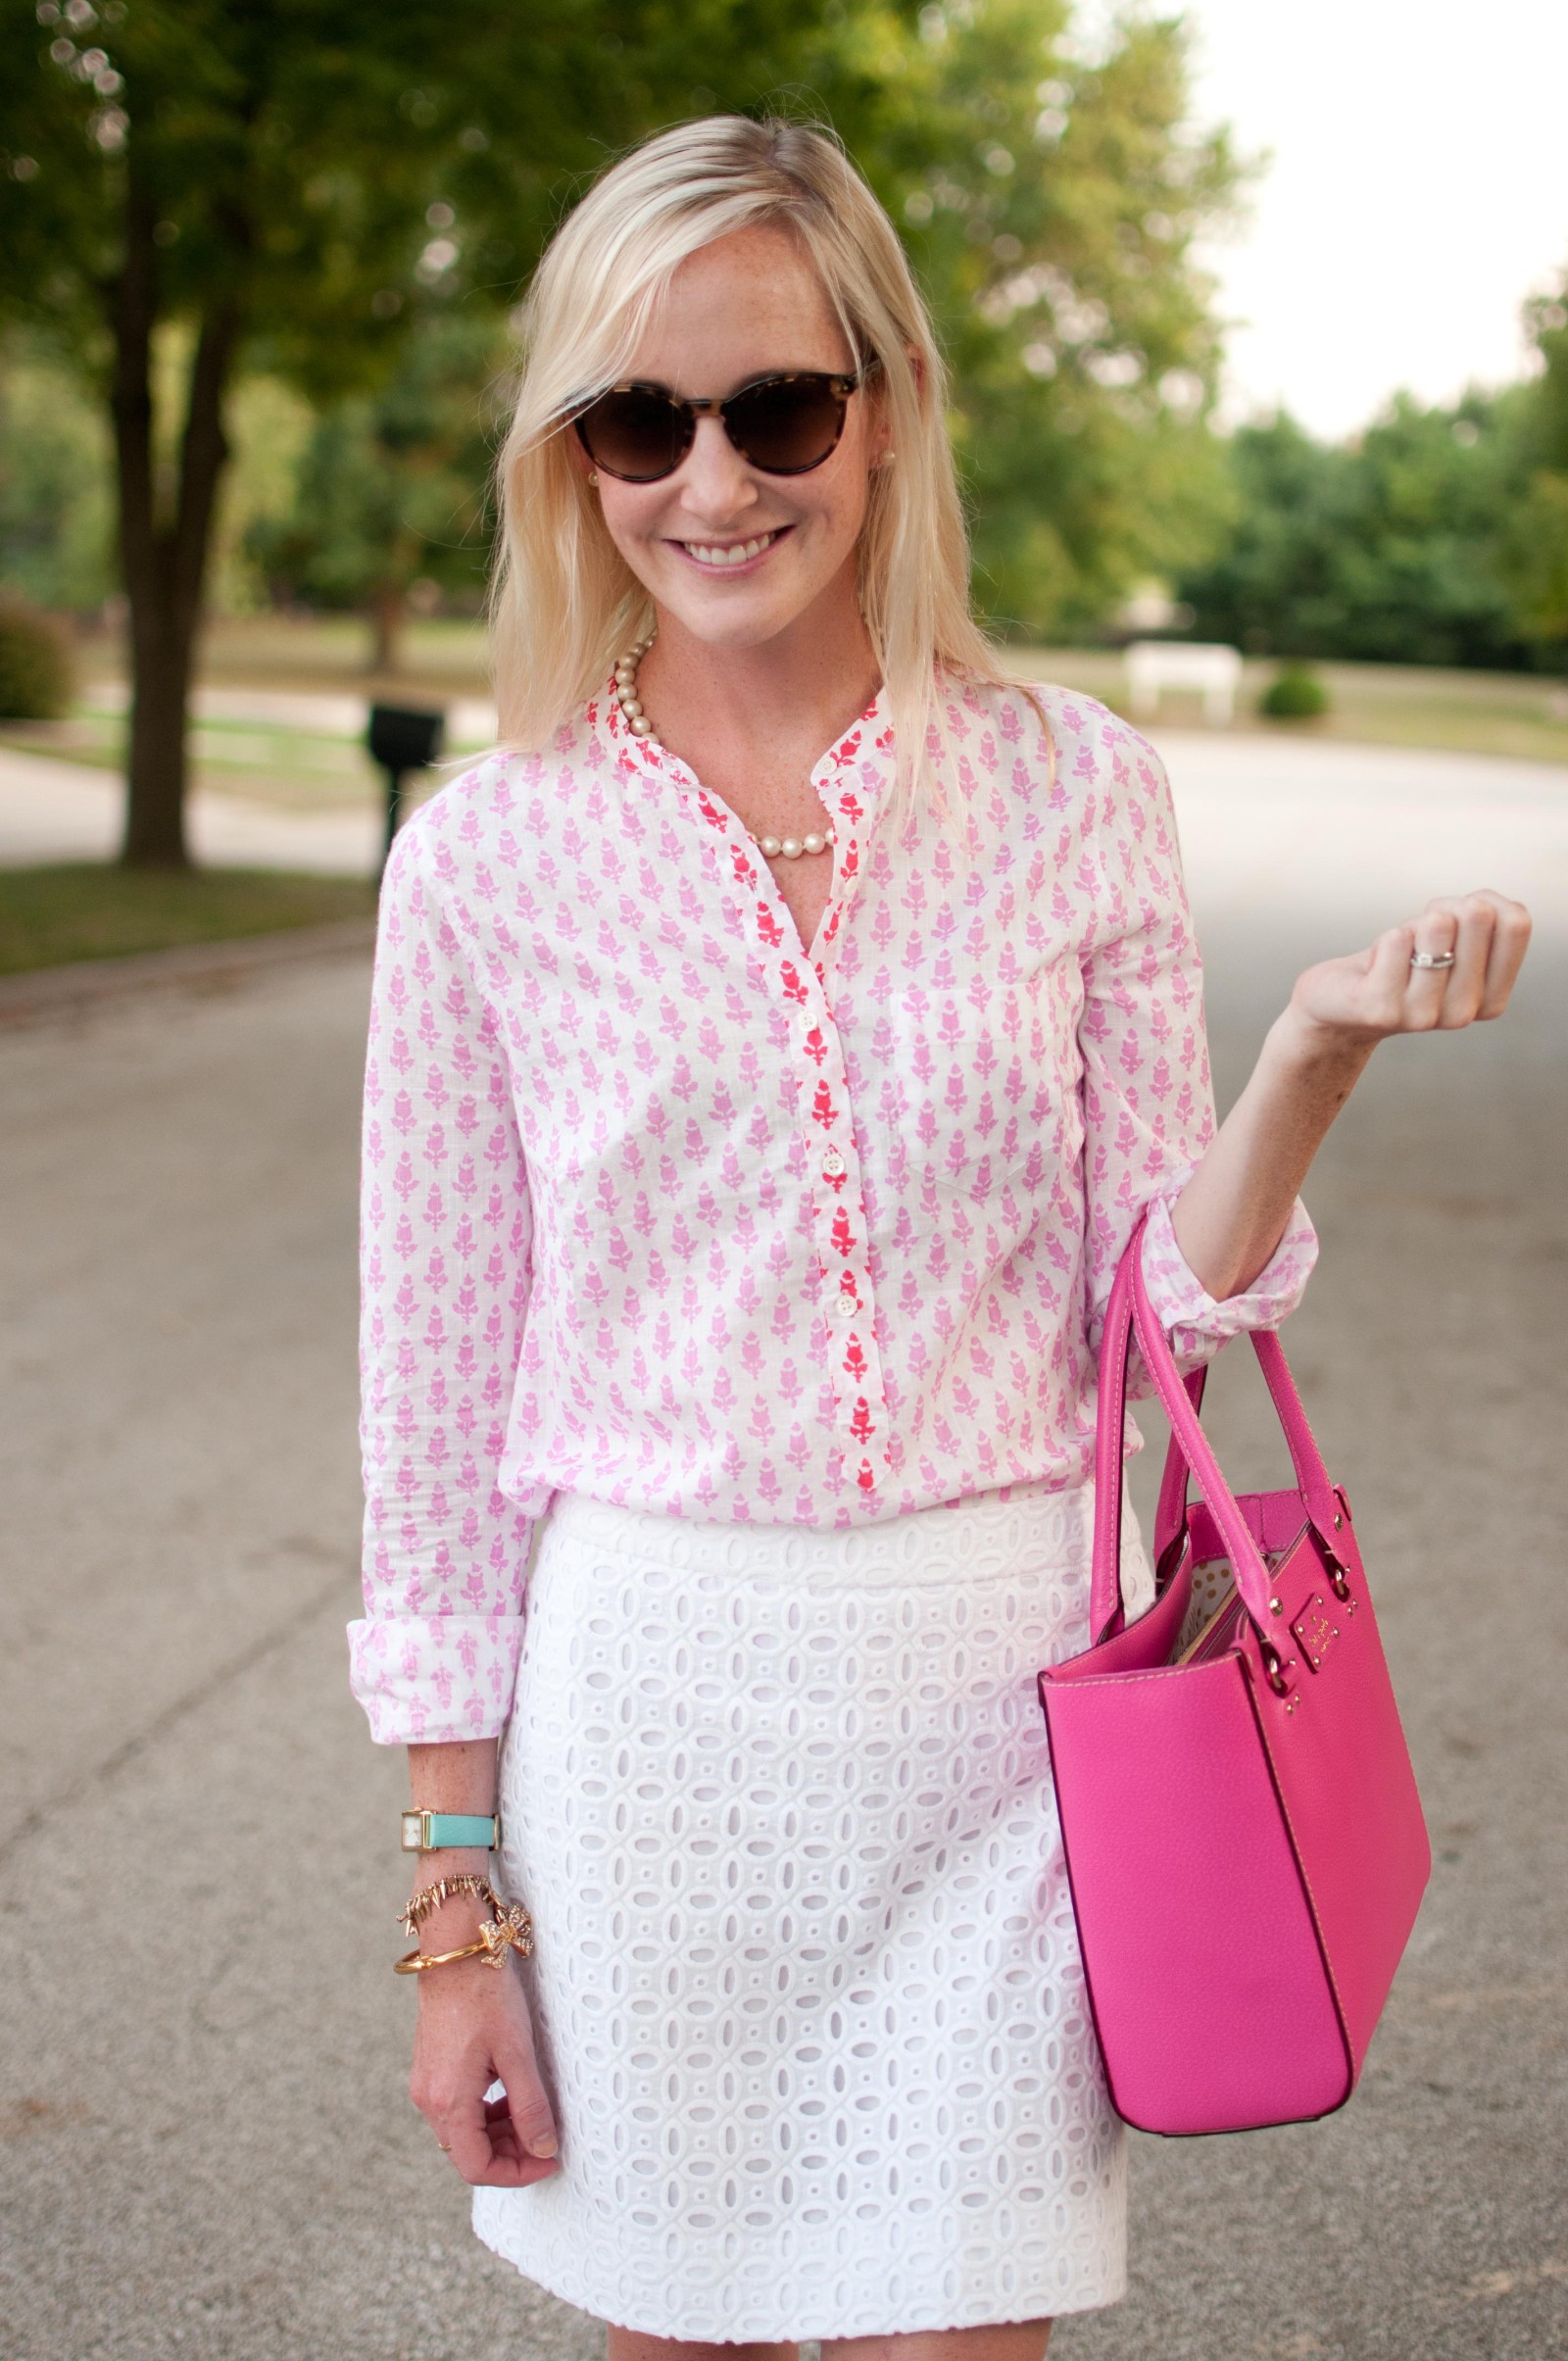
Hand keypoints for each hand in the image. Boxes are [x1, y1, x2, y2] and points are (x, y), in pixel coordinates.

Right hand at [409, 1950, 559, 2187]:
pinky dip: (486, 2113)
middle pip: (469, 2153)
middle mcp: (430, 2099)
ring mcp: (427, 2084)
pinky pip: (458, 2109)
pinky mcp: (431, 2069)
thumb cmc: (486, 1995)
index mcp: (448, 2101)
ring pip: (464, 2132)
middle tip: (547, 2140)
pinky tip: (510, 2095)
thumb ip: (530, 2106)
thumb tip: (544, 2149)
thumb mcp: (517, 2053)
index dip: (516, 2173)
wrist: (456, 1951)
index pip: (477, 2167)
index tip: (549, 2161)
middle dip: (511, 2154)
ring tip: (533, 2116)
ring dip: (499, 2135)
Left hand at [1283, 890, 1530, 1050]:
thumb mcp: (1453, 939)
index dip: (1484, 900)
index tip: (1456, 920)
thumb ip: (1486, 916)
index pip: (1515, 923)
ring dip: (1411, 926)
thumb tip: (1481, 905)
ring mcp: (1423, 1016)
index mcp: (1491, 1000)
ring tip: (1397, 953)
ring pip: (1437, 926)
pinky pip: (1396, 941)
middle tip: (1418, 937)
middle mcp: (1464, 1014)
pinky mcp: (1382, 1010)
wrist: (1339, 1004)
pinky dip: (1384, 940)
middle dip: (1443, 909)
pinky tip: (1374, 967)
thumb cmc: (1403, 961)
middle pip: (1477, 916)